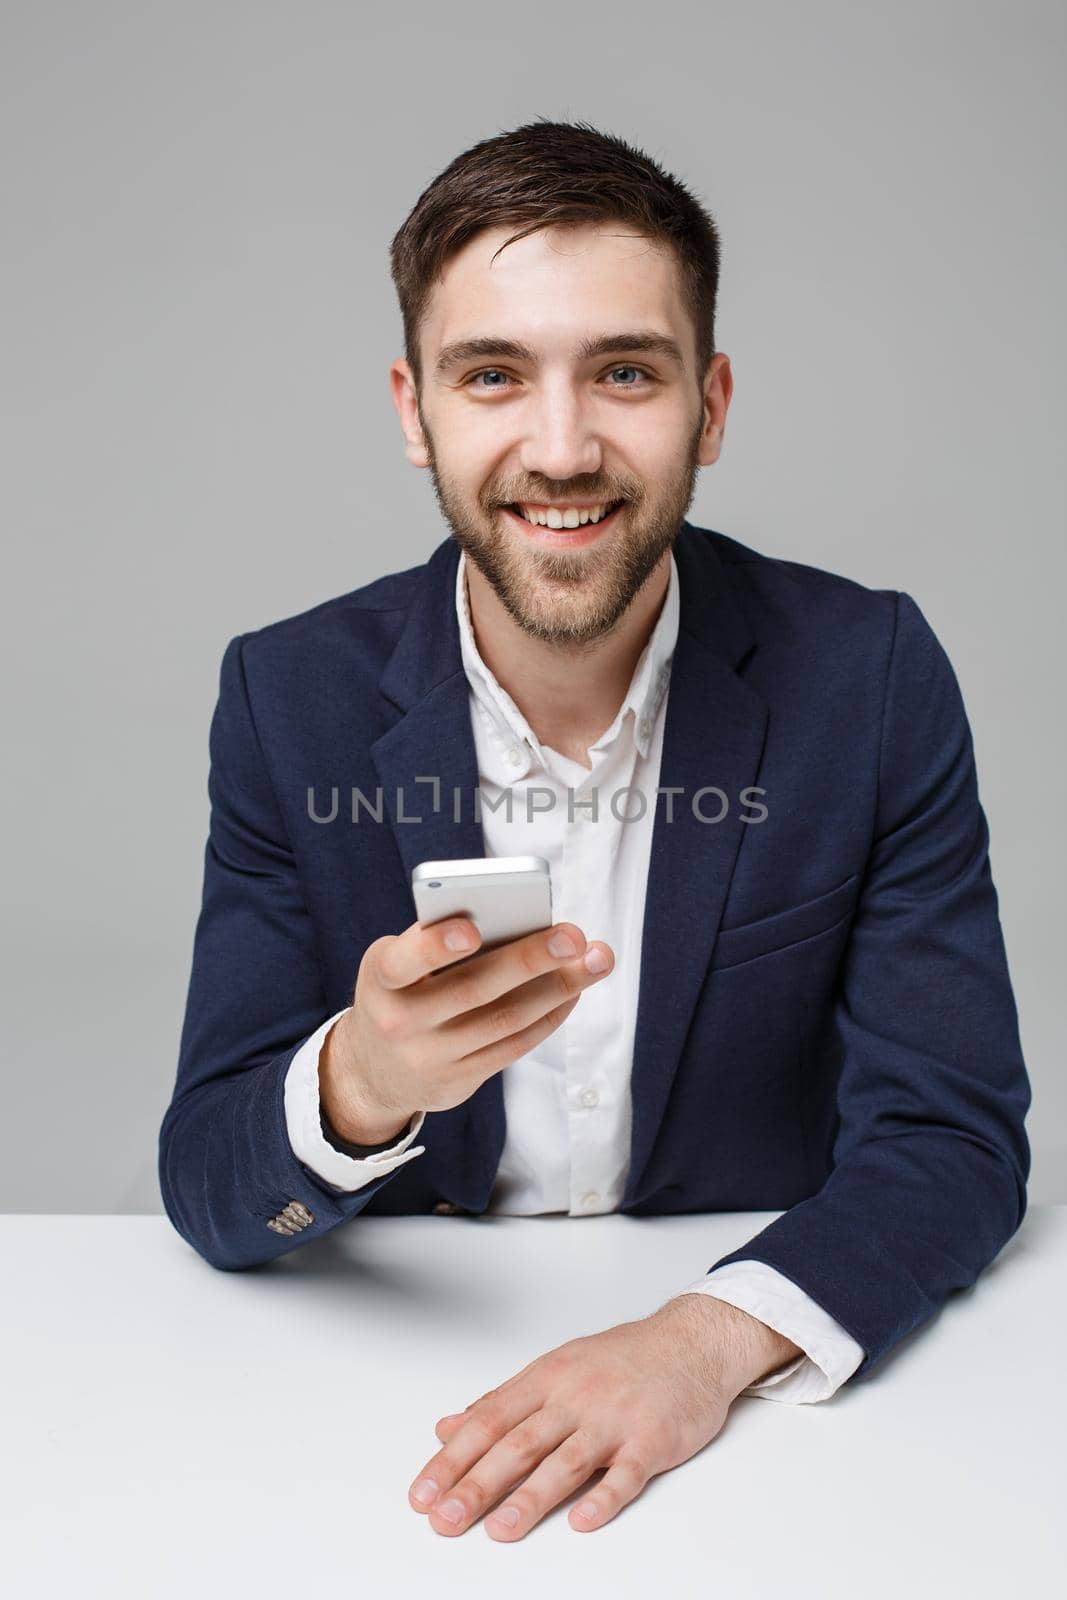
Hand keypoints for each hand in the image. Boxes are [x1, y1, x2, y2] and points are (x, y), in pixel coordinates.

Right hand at [319, 915, 614, 1142]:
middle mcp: (400, 1022)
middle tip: (573, 936)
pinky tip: (573, 990)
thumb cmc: (400, 991)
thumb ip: (441, 943)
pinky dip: (549, 1014)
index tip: (472, 928)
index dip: (435, 945)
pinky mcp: (459, 1081)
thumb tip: (521, 923)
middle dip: (530, 960)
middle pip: (474, 989)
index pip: (404, 961)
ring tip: (596, 960)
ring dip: (558, 988)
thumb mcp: (398, 963)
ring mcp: (431, 1057)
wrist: (374, 1070)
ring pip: (505, 1020)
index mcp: (381, 978)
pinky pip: (514, 1046)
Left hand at [407, 1294, 797, 1539]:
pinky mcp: (652, 1439)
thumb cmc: (620, 1360)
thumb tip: (448, 1428)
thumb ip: (501, 1402)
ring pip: (566, 1461)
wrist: (690, 1342)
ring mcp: (614, 1419)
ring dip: (531, 1498)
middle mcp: (575, 1397)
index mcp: (545, 1380)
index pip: (488, 1422)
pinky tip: (583, 1521)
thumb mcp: (554, 1369)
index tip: (424, 1494)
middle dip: (478, 1484)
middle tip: (446, 1518)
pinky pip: (627, 1473)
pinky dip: (605, 1497)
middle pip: (519, 1444)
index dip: (452, 1460)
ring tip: (501, 1529)